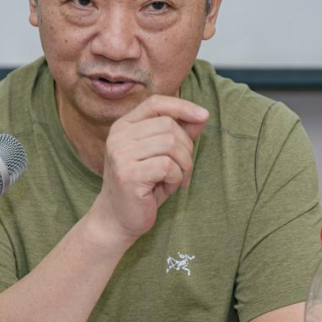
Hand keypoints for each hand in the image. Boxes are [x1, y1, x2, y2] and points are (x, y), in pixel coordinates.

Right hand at [88, 95, 207, 245]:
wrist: (117, 219)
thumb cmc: (143, 186)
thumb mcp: (162, 155)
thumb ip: (178, 134)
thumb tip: (201, 116)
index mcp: (124, 126)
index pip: (156, 103)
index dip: (182, 106)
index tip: (204, 115)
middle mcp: (118, 136)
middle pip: (168, 125)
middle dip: (186, 148)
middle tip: (183, 169)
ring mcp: (121, 154)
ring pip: (171, 144)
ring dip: (183, 165)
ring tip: (175, 179)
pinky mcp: (128, 174)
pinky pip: (167, 166)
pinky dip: (176, 178)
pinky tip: (166, 188)